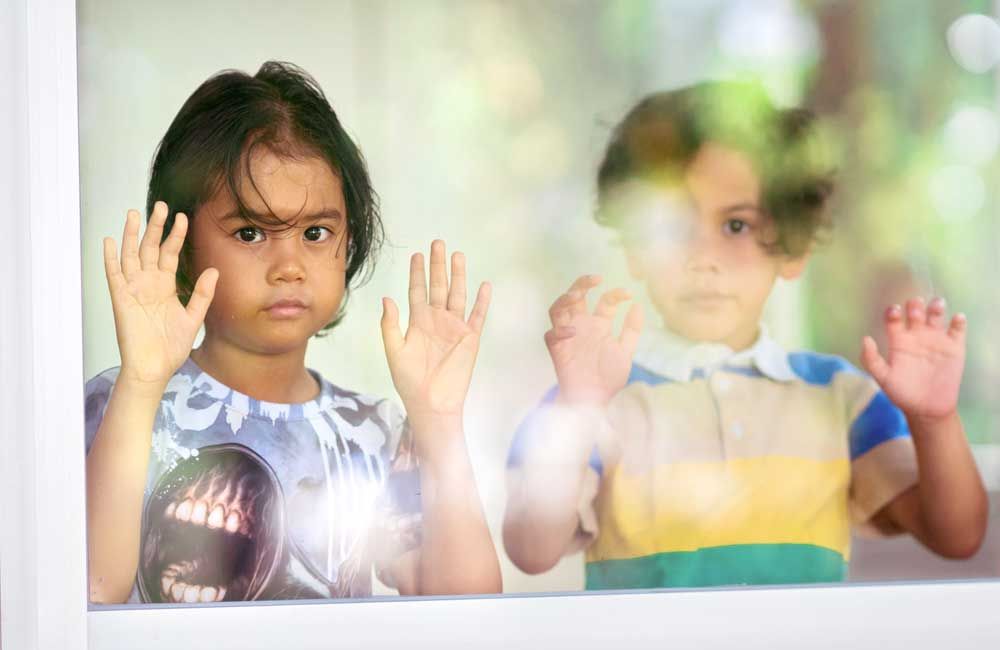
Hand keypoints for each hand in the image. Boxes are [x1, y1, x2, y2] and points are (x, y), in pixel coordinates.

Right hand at [103, 201, 217, 386]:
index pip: (170, 254)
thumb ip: (202, 294)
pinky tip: (110, 240)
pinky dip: (110, 258)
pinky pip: (114, 274)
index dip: (176, 235)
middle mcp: (149, 284)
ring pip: (131, 255)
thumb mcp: (193, 318)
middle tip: (161, 205)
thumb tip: (213, 270)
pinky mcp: (120, 299)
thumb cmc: (171, 347)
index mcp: (166, 286)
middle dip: (156, 227)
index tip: (183, 217)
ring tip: (134, 213)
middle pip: (151, 248)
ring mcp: (134, 289)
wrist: (155, 367)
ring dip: (132, 235)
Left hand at [380, 240, 490, 425]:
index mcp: (418, 322)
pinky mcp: (470, 338)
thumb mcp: (394, 351)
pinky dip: (481, 301)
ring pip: (458, 295)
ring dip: (458, 276)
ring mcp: (455, 328)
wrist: (431, 403)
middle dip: (438, 265)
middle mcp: (437, 321)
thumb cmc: (409, 381)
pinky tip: (484, 285)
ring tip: (458, 255)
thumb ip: (390, 325)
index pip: (417, 291)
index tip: (417, 255)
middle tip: (438, 243)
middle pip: (439, 286)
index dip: (417, 273)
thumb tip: (387, 298)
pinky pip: (477, 316)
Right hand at [545, 275, 642, 404]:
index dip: (615, 294)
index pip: (604, 301)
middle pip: (575, 296)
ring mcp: (568, 337)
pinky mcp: (558, 350)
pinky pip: (550, 334)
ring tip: (576, 296)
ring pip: (557, 309)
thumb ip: (631, 330)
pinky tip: (572, 332)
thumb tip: (638, 305)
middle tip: (595, 279)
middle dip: (582, 283)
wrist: (594, 400)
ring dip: (564, 299)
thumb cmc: (608, 378)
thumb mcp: (625, 352)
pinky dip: (559, 330)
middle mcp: (582, 327)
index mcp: (598, 325)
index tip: (628, 294)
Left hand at [861, 297, 966, 421]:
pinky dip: (958, 321)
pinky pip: (957, 329)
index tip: (895, 312)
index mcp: (898, 340)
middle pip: (915, 312)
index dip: (893, 312)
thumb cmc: (901, 392)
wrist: (926, 409)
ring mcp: (935, 339)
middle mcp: (916, 335)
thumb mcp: (883, 377)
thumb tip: (865, 339)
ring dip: (936, 307)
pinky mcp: (954, 347)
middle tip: (915, 308)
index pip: (894, 318)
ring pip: (936, 315)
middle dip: (915, 306)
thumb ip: (871, 359)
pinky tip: (956, 318)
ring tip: (936, 305)